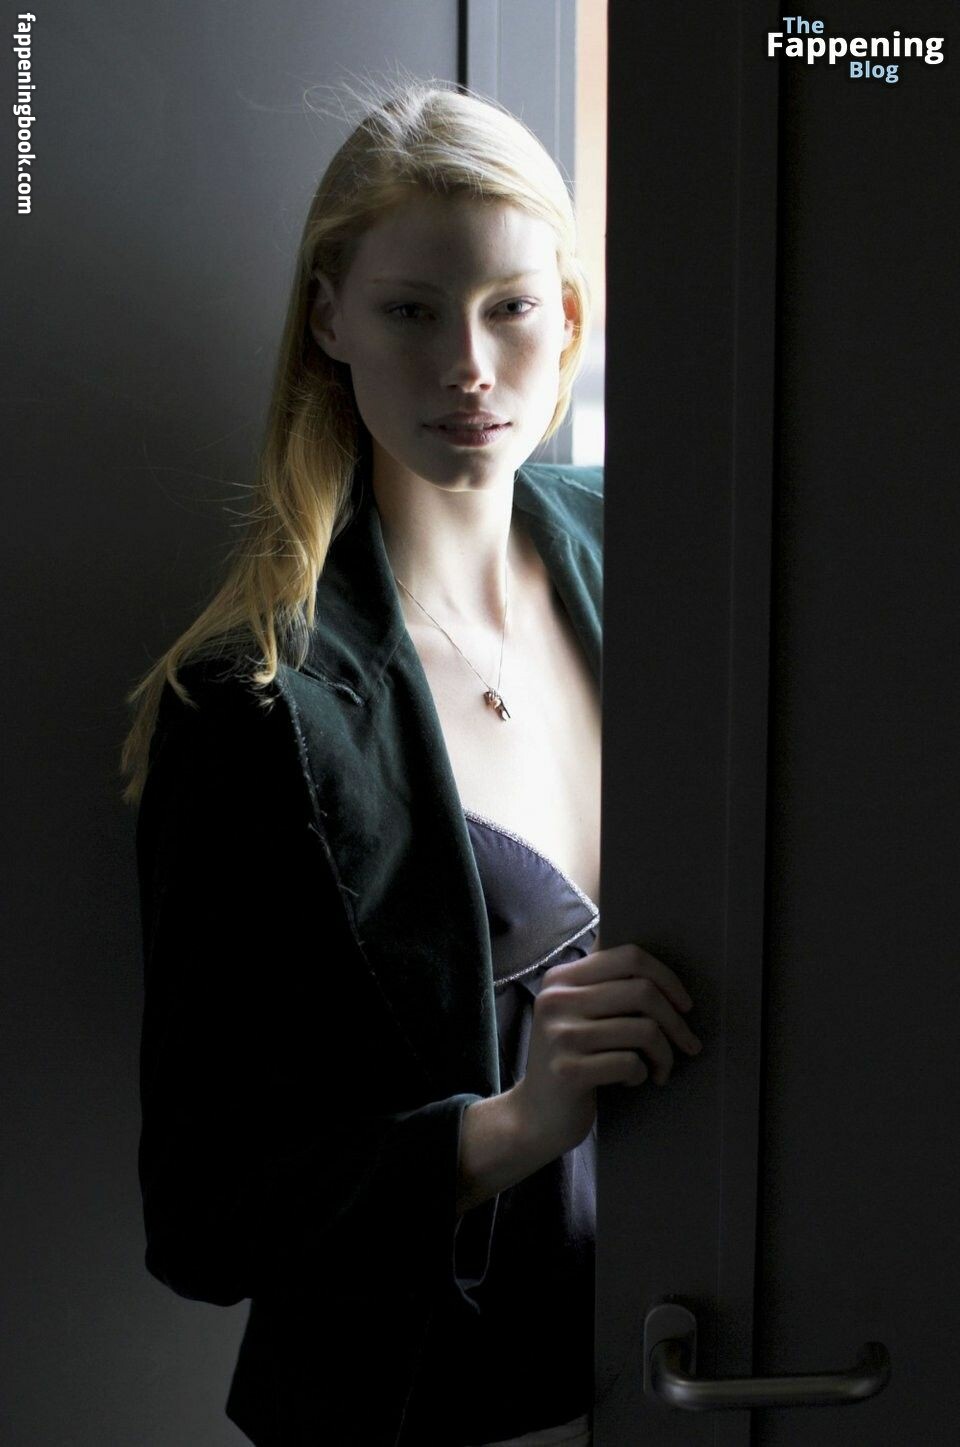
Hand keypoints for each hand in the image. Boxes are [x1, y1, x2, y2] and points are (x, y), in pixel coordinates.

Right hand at [512, 942, 702, 1157]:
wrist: (534, 1116)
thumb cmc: (571, 1059)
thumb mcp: (575, 1012)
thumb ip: (602, 981)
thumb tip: (650, 948)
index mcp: (561, 978)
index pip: (629, 956)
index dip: (667, 977)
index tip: (684, 1005)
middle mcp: (557, 1000)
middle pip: (643, 991)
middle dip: (676, 1021)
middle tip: (688, 1043)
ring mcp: (560, 1035)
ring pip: (644, 1030)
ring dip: (664, 1054)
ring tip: (660, 1068)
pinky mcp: (568, 1071)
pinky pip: (631, 1064)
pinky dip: (641, 1074)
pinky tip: (631, 1081)